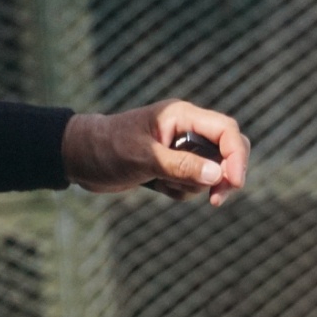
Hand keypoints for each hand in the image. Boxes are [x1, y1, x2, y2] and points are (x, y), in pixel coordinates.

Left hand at [61, 99, 249, 204]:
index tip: (233, 183)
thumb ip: (181, 166)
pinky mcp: (174, 165)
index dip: (236, 157)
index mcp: (182, 116)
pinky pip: (194, 184)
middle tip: (216, 199)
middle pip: (228, 150)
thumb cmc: (106, 148)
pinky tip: (156, 187)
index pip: (226, 131)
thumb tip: (218, 175)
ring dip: (194, 187)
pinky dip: (180, 192)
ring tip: (161, 185)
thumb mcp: (143, 158)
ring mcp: (182, 148)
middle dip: (225, 175)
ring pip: (211, 172)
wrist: (79, 157)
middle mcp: (187, 129)